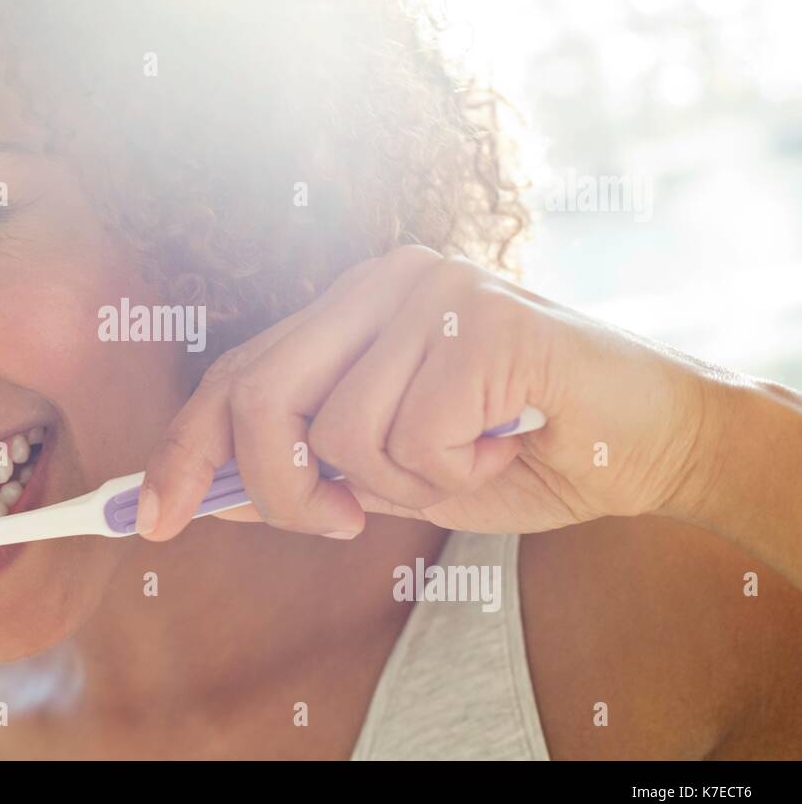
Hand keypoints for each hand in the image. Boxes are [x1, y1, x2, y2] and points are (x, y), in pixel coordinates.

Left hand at [135, 245, 710, 539]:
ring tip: (466, 461)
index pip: (239, 372)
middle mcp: (384, 280)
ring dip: (398, 485)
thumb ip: (307, 470)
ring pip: (341, 430)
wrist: (653, 437)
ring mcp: (435, 289)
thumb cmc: (519, 451)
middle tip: (335, 523)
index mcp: (355, 305)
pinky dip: (456, 476)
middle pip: (262, 392)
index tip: (149, 517)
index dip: (184, 448)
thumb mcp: (391, 472)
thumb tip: (202, 495)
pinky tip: (505, 446)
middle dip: (276, 488)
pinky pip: (415, 438)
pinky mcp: (485, 320)